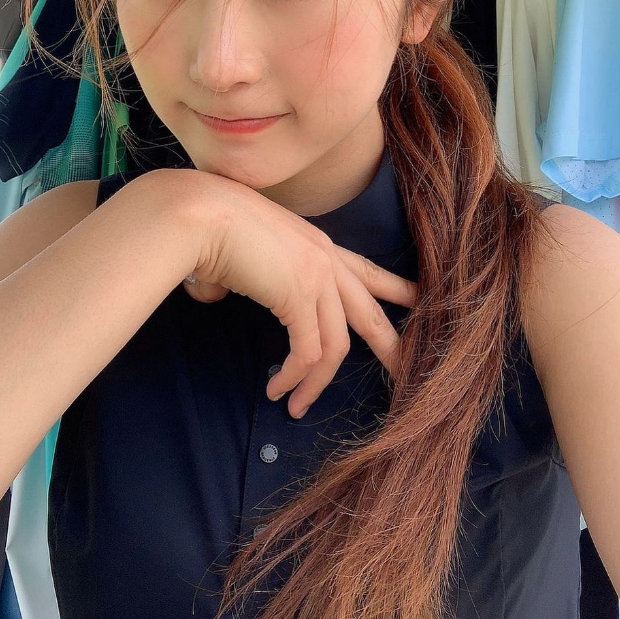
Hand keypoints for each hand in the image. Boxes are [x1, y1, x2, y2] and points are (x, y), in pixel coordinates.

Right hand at [183, 173, 417, 418]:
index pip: (367, 271)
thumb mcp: (245, 249)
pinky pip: (306, 352)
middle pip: (371, 312)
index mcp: (318, 244)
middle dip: (390, 346)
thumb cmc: (210, 224)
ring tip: (297, 406)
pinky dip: (294, 377)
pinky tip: (278, 390)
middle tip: (406, 373)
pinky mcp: (299, 296)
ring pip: (336, 345)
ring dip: (316, 383)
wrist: (200, 212)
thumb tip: (216, 290)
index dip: (397, 289)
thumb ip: (243, 274)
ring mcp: (316, 275)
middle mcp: (325, 257)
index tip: (420, 302)